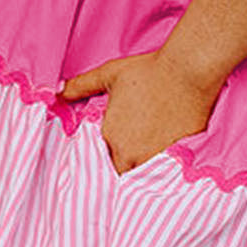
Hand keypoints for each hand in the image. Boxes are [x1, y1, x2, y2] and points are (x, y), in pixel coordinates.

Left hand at [55, 49, 221, 174]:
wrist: (188, 72)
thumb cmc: (148, 70)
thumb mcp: (109, 74)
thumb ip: (81, 86)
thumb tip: (58, 92)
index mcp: (110, 137)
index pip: (99, 161)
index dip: (104, 157)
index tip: (111, 152)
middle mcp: (129, 154)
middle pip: (120, 173)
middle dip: (122, 166)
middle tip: (131, 153)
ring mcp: (154, 159)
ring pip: (140, 176)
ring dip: (141, 170)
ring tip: (148, 156)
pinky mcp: (176, 158)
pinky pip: (163, 174)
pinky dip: (162, 169)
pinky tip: (164, 155)